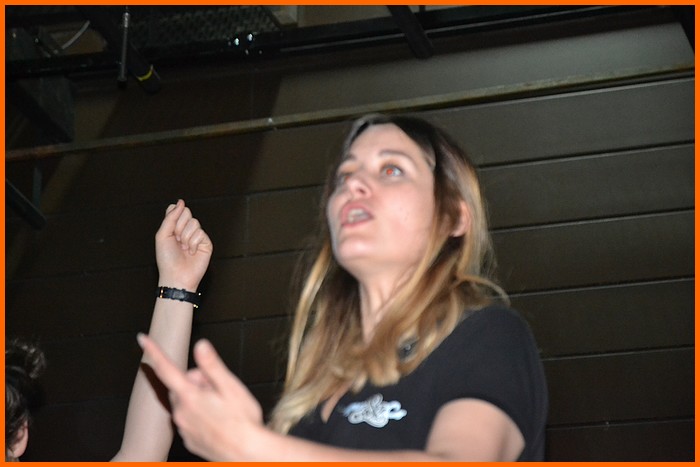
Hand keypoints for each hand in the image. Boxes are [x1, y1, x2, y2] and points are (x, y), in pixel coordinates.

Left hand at [137, 334, 264, 460]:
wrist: (247, 454)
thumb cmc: (242, 422)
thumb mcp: (231, 387)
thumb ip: (212, 365)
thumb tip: (200, 346)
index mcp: (190, 397)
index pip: (166, 369)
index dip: (154, 352)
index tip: (142, 339)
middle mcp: (182, 413)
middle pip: (182, 385)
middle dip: (197, 382)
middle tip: (220, 389)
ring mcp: (184, 428)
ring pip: (186, 403)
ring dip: (199, 400)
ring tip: (223, 408)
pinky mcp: (189, 440)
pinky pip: (190, 420)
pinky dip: (201, 416)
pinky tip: (219, 421)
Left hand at [155, 199, 211, 290]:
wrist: (176, 275)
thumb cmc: (167, 259)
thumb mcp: (162, 235)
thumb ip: (171, 217)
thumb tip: (181, 201)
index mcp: (174, 227)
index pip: (176, 209)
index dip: (173, 217)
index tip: (170, 230)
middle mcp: (185, 230)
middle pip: (186, 212)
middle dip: (179, 227)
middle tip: (177, 240)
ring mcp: (196, 236)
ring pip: (194, 222)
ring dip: (186, 237)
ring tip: (184, 248)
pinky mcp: (206, 243)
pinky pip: (201, 233)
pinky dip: (194, 243)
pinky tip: (192, 252)